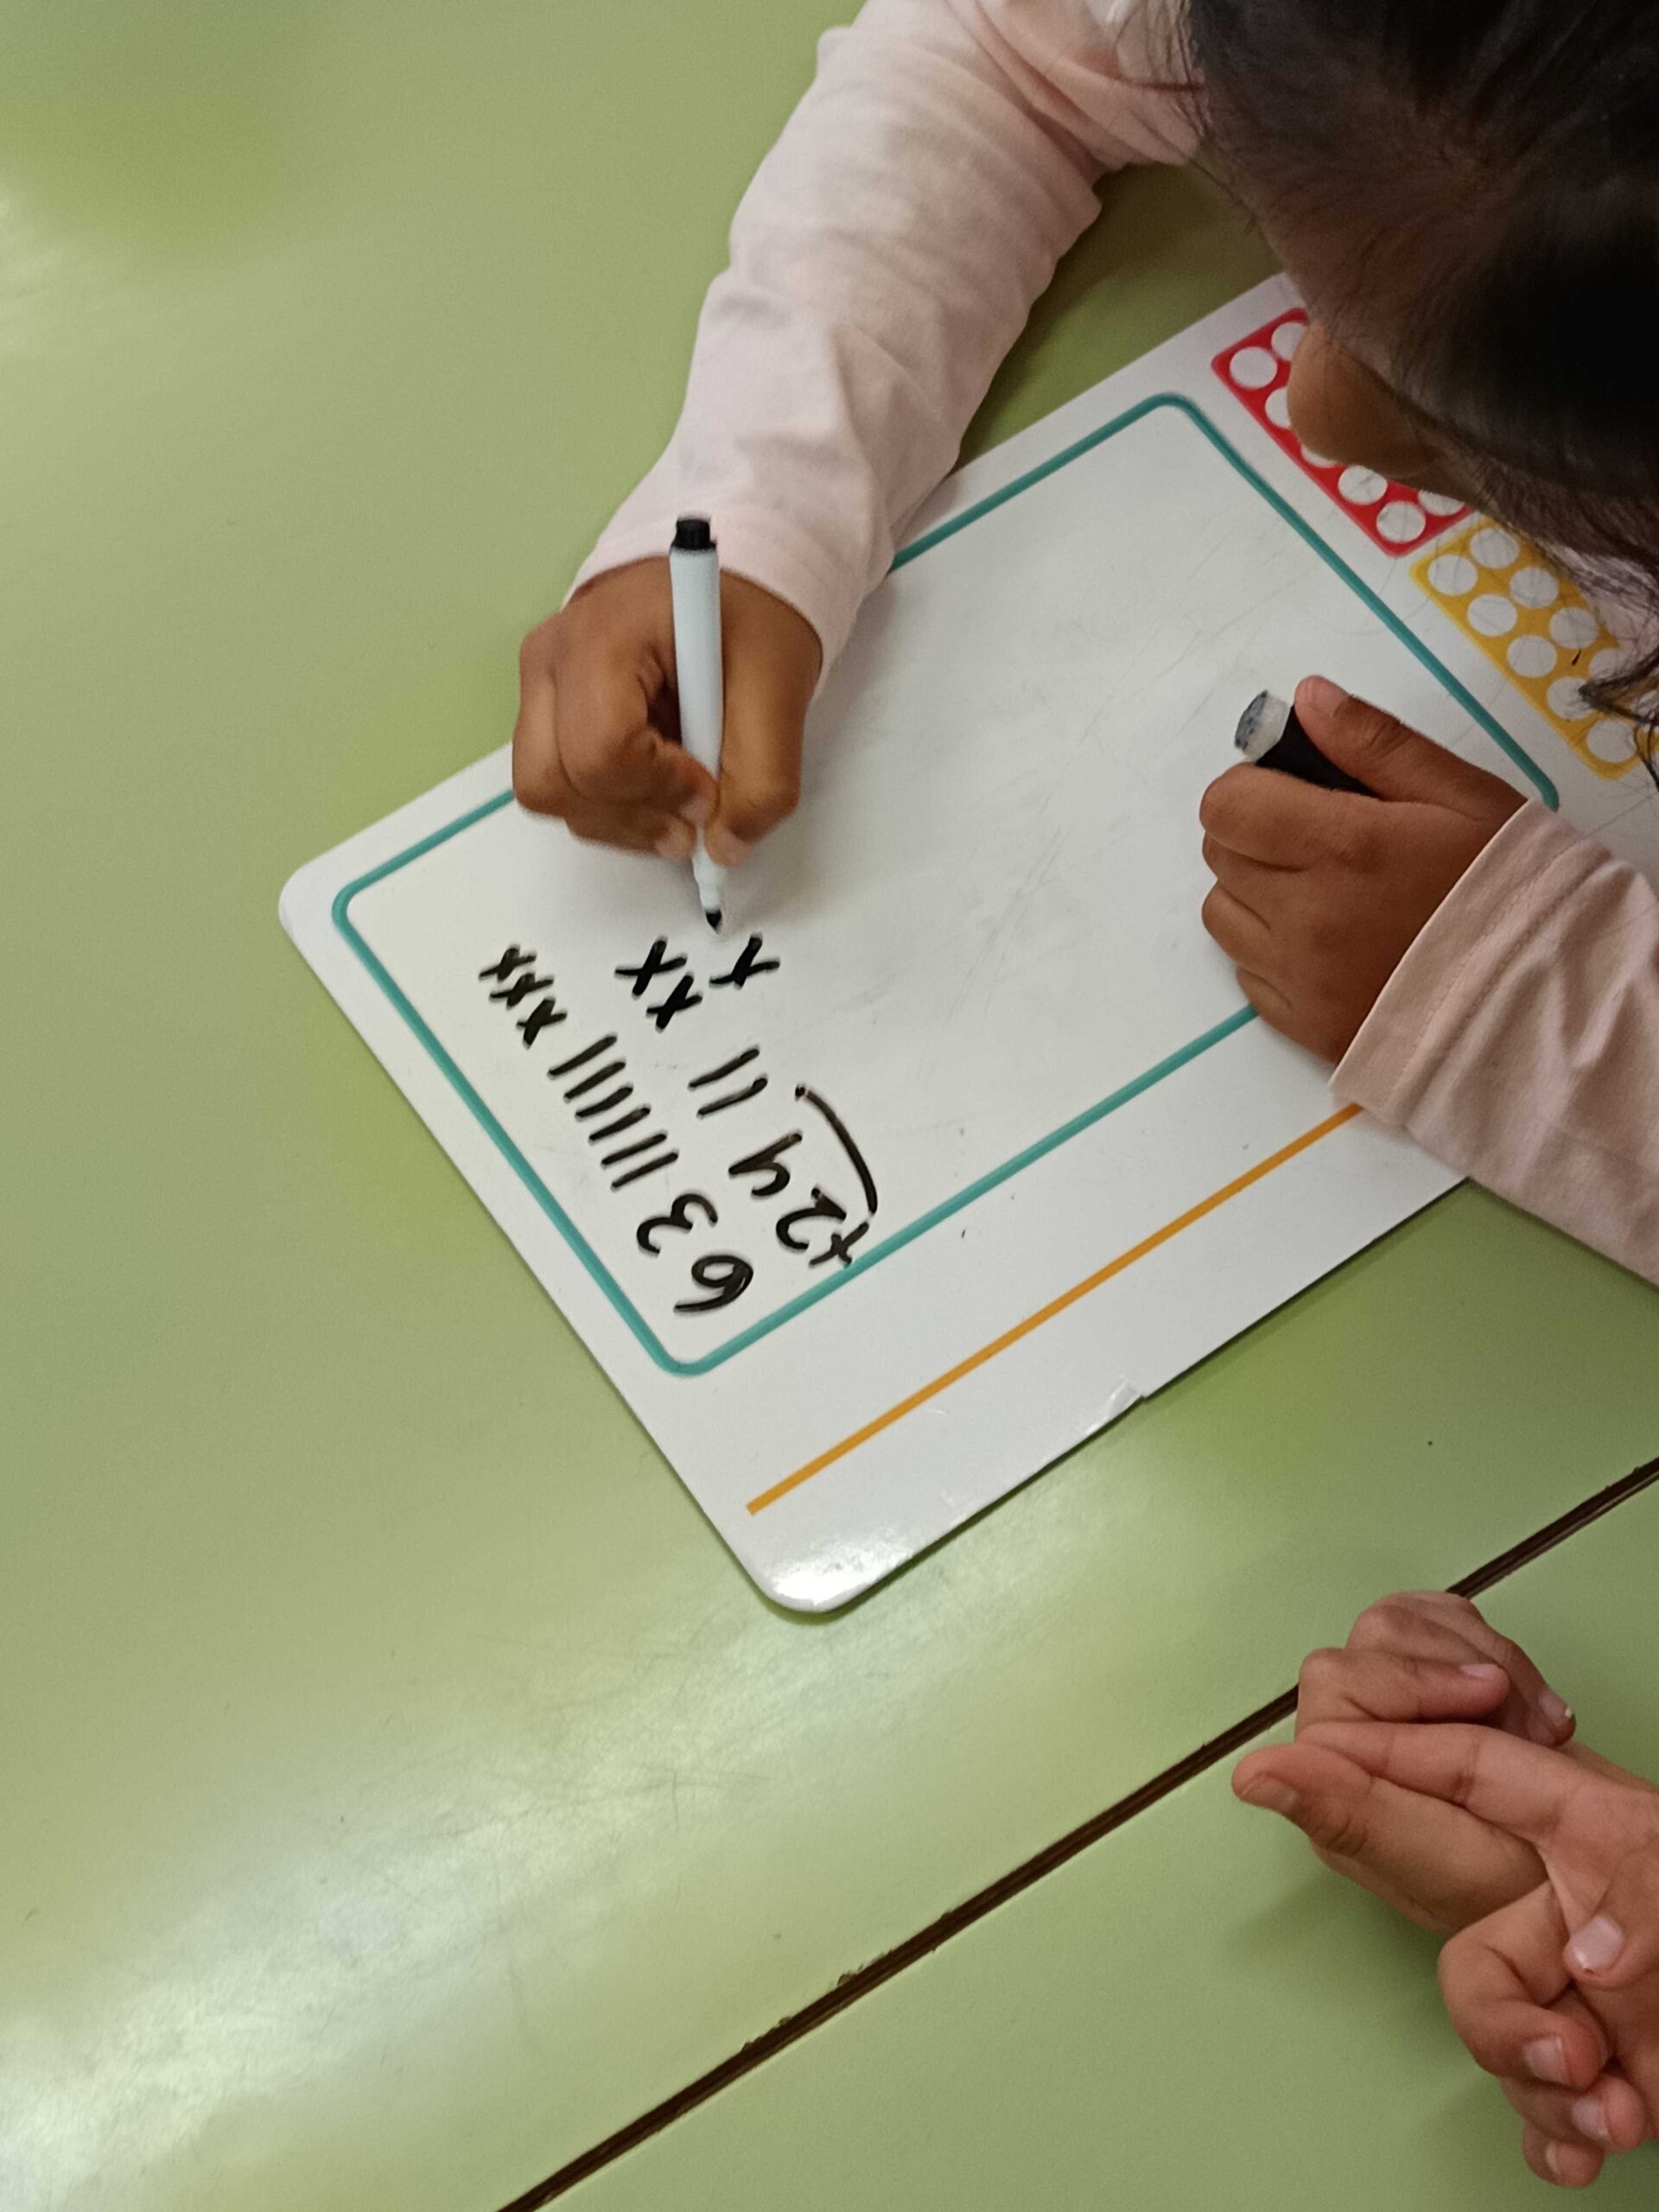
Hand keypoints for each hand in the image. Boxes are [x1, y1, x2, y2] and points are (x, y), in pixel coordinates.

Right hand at [513, 560, 820, 861]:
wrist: (725, 581)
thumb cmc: (748, 616)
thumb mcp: (778, 691)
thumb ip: (762, 780)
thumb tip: (725, 846)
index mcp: (603, 636)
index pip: (600, 750)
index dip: (659, 789)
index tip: (711, 787)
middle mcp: (552, 657)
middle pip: (553, 782)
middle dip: (628, 817)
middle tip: (692, 816)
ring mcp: (541, 682)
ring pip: (548, 791)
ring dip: (620, 817)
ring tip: (680, 794)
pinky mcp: (548, 706)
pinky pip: (558, 780)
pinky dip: (610, 802)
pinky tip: (658, 780)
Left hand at [1199, 675, 1525, 1060]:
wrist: (1547, 1000)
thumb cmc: (1510, 886)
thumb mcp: (1463, 796)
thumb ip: (1376, 743)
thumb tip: (1306, 698)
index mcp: (1341, 848)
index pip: (1226, 804)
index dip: (1253, 788)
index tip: (1296, 792)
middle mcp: (1304, 917)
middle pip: (1221, 855)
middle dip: (1257, 834)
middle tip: (1321, 840)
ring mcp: (1299, 979)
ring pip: (1222, 915)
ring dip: (1254, 893)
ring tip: (1322, 893)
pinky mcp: (1304, 1026)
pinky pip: (1246, 974)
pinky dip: (1270, 952)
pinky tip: (1328, 945)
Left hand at [1233, 1591, 1576, 1931]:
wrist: (1597, 1885)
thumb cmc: (1525, 1889)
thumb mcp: (1445, 1861)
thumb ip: (1347, 1816)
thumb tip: (1249, 1775)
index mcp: (1338, 1784)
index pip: (1338, 1681)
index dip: (1414, 1681)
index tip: (1489, 1699)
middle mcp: (1354, 1737)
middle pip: (1375, 1638)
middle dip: (1461, 1672)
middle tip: (1527, 1728)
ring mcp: (1392, 1702)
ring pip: (1409, 1620)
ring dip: (1488, 1662)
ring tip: (1535, 1728)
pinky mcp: (1431, 1677)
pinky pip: (1443, 1620)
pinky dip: (1495, 1652)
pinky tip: (1528, 1707)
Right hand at [1294, 1721, 1658, 2186]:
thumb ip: (1646, 1907)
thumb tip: (1586, 1956)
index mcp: (1588, 1829)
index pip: (1465, 1769)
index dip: (1377, 1754)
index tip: (1291, 1755)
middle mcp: (1571, 1908)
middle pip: (1472, 1954)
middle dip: (1505, 2022)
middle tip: (1579, 2062)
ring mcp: (1586, 1991)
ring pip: (1501, 2036)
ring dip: (1547, 2091)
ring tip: (1626, 2117)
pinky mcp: (1607, 2067)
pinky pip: (1539, 2108)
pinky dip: (1556, 2140)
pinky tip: (1583, 2162)